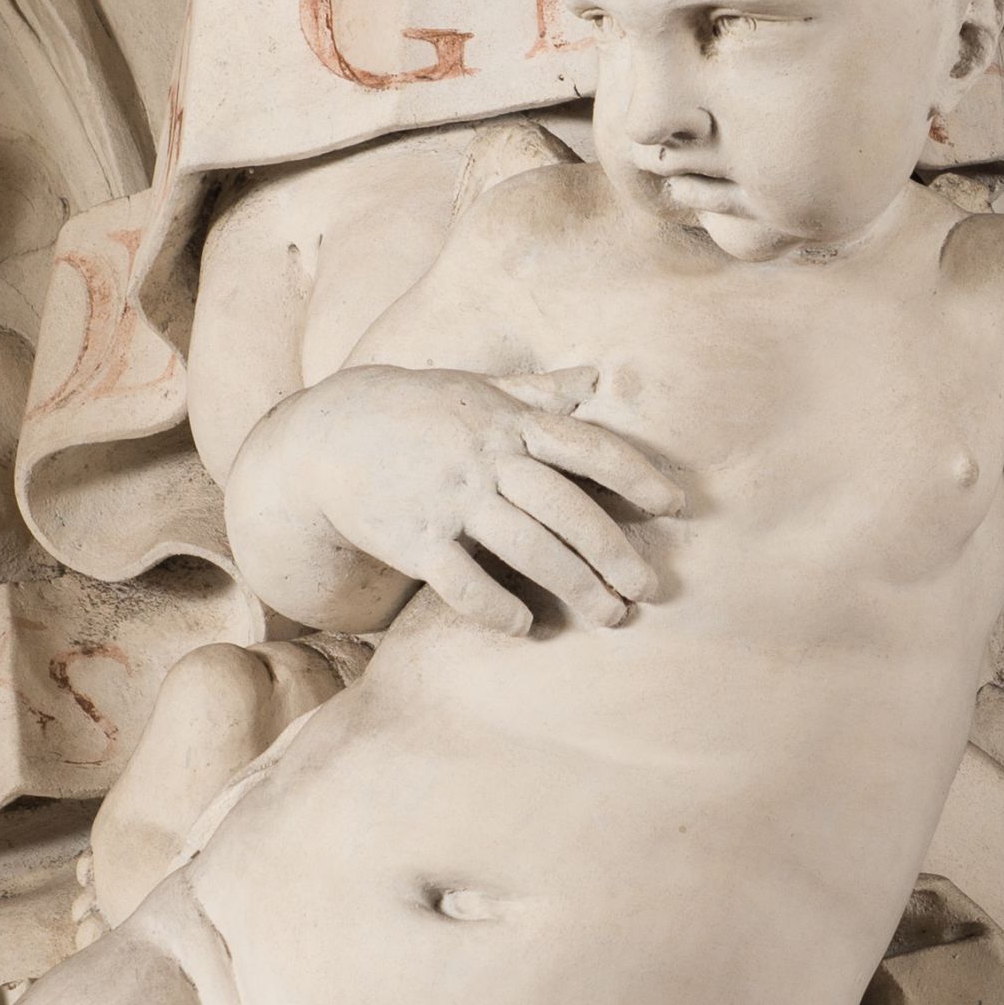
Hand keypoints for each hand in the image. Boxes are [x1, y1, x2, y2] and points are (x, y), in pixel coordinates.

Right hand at [296, 366, 688, 632]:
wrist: (326, 435)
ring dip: (576, 585)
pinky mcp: (414, 539)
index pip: (587, 446)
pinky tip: (526, 627)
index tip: (676, 505)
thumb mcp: (477, 390)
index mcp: (508, 422)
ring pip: (527, 549)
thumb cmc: (415, 412)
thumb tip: (596, 377)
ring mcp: (450, 500)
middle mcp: (485, 459)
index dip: (637, 474)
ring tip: (611, 614)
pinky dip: (497, 607)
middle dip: (614, 551)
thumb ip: (539, 392)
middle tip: (647, 588)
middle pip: (567, 508)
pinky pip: (463, 582)